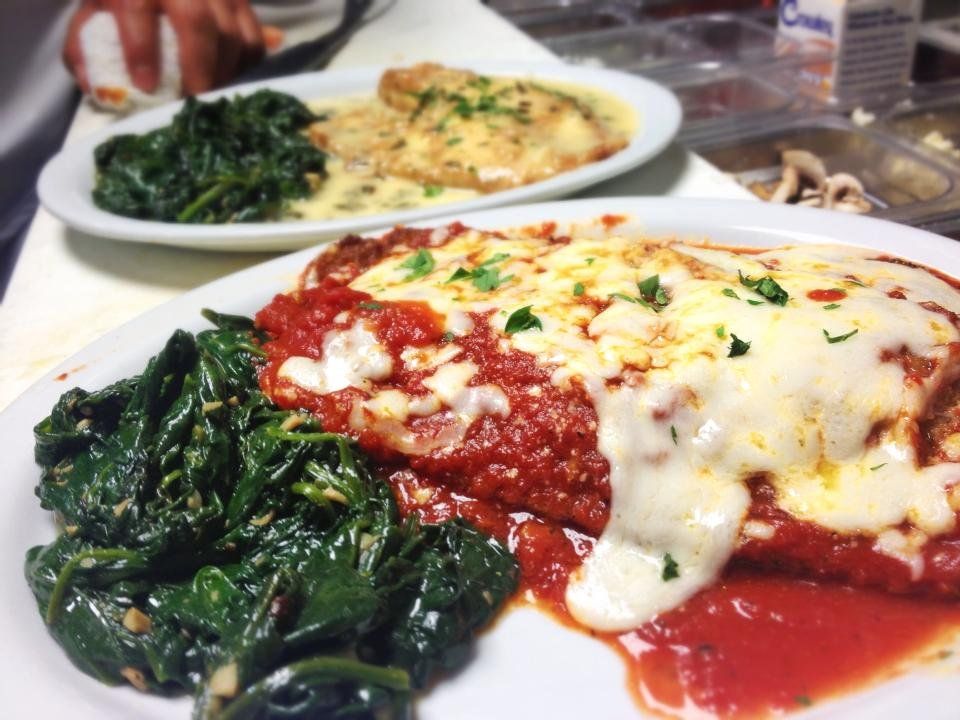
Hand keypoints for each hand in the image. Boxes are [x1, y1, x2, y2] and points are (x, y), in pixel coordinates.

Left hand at [63, 0, 264, 95]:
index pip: (137, 6)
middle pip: (196, 20)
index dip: (141, 47)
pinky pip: (252, 39)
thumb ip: (85, 45)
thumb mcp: (93, 12)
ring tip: (209, 97)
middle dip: (196, 67)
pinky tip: (229, 82)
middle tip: (192, 101)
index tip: (145, 85)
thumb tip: (95, 85)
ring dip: (222, 71)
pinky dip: (245, 66)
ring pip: (231, 31)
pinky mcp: (241, 2)